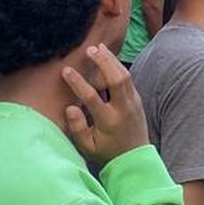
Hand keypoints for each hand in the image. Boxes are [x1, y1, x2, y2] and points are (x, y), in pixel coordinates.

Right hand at [61, 44, 150, 165]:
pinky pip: (128, 79)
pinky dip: (118, 66)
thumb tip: (70, 107)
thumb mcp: (88, 147)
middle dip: (104, 62)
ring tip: (99, 47)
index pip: (92, 97)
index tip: (66, 70)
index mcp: (109, 121)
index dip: (78, 83)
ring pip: (125, 75)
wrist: (135, 157)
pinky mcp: (137, 98)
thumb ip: (77, 128)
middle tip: (90, 49)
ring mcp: (133, 102)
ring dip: (112, 60)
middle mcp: (123, 108)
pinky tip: (108, 58)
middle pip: (117, 79)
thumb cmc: (107, 152)